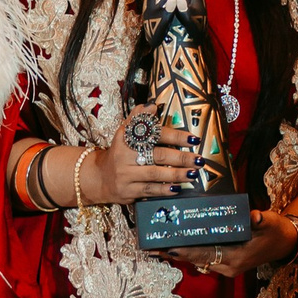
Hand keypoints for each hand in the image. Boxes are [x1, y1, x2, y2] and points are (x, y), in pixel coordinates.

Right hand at [73, 122, 195, 206]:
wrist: (98, 178)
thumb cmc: (118, 154)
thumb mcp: (123, 134)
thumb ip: (138, 119)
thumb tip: (152, 106)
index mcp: (127, 138)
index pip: (154, 134)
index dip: (175, 136)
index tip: (192, 139)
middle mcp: (125, 155)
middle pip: (158, 155)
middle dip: (181, 158)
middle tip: (199, 160)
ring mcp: (125, 174)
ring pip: (155, 174)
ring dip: (177, 175)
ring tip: (193, 174)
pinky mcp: (127, 191)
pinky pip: (149, 190)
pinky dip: (164, 189)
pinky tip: (177, 188)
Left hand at [165, 208, 297, 279]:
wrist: (284, 242)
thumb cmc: (276, 231)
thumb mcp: (270, 223)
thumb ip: (260, 220)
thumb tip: (253, 217)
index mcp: (236, 258)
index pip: (206, 254)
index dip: (187, 251)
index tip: (169, 246)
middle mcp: (227, 266)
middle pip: (196, 259)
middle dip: (174, 253)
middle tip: (152, 247)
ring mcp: (225, 266)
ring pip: (197, 259)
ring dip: (178, 253)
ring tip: (157, 246)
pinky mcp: (224, 262)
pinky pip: (202, 257)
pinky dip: (188, 251)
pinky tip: (174, 244)